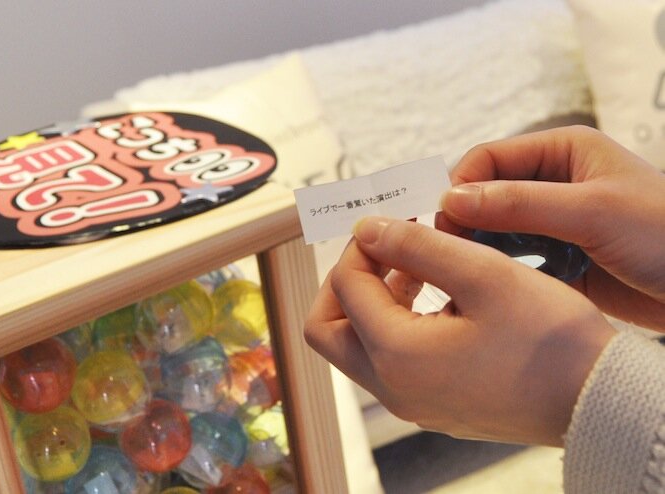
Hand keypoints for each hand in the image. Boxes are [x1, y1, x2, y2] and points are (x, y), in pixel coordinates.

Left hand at [304, 217, 614, 445]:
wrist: (594, 401)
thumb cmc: (549, 341)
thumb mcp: (483, 275)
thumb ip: (416, 246)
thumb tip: (366, 229)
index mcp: (396, 355)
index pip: (345, 286)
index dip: (362, 245)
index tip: (394, 222)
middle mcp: (392, 387)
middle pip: (328, 328)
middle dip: (348, 280)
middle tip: (386, 249)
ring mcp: (409, 400)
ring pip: (357, 344)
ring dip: (372, 299)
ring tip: (416, 265)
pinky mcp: (429, 402)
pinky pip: (387, 360)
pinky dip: (394, 322)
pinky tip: (434, 295)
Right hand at [437, 126, 664, 330]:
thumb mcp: (592, 211)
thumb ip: (520, 203)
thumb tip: (451, 198)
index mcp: (563, 152)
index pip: (490, 158)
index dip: (461, 184)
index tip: (440, 217)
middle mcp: (554, 183)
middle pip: (487, 194)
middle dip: (464, 219)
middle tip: (445, 248)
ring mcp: (555, 222)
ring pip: (496, 229)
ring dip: (480, 246)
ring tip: (465, 269)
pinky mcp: (559, 258)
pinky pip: (516, 260)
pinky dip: (501, 270)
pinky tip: (493, 286)